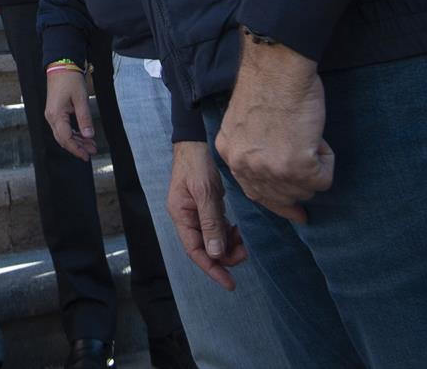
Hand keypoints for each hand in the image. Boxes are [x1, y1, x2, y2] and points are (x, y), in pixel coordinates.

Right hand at [44, 68, 94, 159]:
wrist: (61, 65)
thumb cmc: (69, 79)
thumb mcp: (81, 99)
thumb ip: (85, 119)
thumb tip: (89, 136)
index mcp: (56, 115)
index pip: (66, 138)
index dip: (77, 149)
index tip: (87, 155)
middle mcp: (51, 117)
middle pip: (63, 139)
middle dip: (77, 147)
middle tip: (91, 152)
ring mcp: (52, 115)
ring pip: (63, 134)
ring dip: (76, 141)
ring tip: (90, 145)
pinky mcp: (55, 112)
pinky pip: (63, 128)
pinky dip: (73, 134)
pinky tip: (82, 136)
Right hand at [167, 140, 247, 288]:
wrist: (195, 144)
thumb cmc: (196, 165)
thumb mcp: (205, 192)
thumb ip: (210, 222)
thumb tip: (216, 253)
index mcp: (181, 216)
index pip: (195, 251)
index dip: (212, 269)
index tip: (230, 283)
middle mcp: (186, 219)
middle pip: (205, 248)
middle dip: (224, 256)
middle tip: (245, 253)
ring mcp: (195, 214)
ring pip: (212, 240)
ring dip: (228, 245)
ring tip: (243, 241)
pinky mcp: (204, 208)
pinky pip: (216, 229)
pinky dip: (227, 233)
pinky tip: (237, 230)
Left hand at [214, 34, 333, 223]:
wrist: (279, 67)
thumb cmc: (268, 82)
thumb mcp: (244, 122)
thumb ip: (253, 148)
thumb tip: (275, 168)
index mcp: (230, 153)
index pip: (254, 193)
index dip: (278, 202)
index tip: (295, 211)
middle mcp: (245, 166)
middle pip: (280, 197)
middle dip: (299, 187)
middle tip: (308, 180)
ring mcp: (270, 169)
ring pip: (305, 190)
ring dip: (314, 167)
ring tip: (309, 137)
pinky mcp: (297, 167)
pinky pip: (323, 179)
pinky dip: (327, 161)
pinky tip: (317, 139)